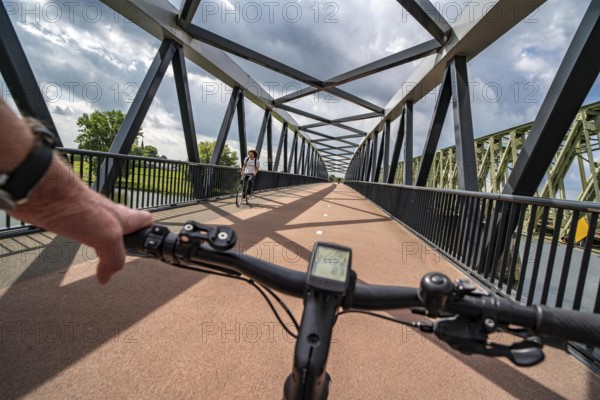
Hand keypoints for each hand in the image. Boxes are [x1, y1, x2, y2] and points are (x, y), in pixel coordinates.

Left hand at [8, 154, 152, 283]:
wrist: (45, 194)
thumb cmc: (79, 207)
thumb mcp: (108, 237)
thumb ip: (114, 258)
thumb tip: (107, 277)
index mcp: (124, 218)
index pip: (147, 222)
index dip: (150, 233)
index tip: (146, 247)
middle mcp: (109, 217)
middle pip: (124, 229)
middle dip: (123, 245)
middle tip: (119, 260)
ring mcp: (90, 218)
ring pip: (102, 233)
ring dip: (102, 246)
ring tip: (100, 260)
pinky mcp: (71, 220)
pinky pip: (81, 233)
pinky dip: (81, 244)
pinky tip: (76, 250)